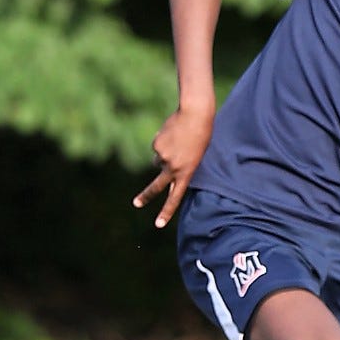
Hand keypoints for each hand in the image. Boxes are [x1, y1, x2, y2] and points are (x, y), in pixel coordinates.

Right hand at [132, 106, 213, 227]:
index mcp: (187, 172)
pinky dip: (163, 143)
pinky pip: (157, 148)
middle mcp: (173, 168)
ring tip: (178, 143)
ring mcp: (163, 157)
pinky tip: (172, 135)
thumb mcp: (196, 156)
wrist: (195, 115)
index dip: (167, 211)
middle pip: (157, 186)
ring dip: (164, 155)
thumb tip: (158, 167)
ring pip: (158, 161)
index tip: (158, 224)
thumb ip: (180, 166)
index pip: (175, 197)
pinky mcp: (156, 145)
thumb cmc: (202, 135)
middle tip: (136, 204)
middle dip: (146, 196)